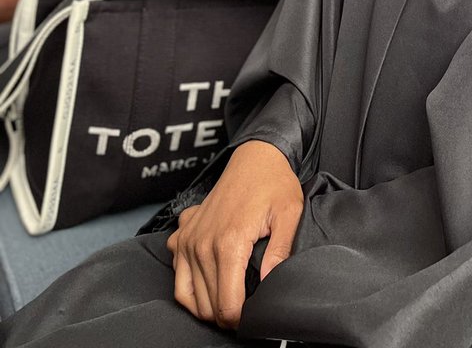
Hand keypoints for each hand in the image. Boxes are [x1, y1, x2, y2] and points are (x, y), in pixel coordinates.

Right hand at [167, 140, 303, 328]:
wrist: (255, 157)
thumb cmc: (274, 184)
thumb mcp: (289, 214)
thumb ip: (281, 251)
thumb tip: (271, 283)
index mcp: (229, 242)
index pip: (227, 305)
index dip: (243, 318)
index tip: (256, 314)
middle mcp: (201, 244)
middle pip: (208, 306)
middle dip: (228, 315)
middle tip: (248, 308)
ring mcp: (187, 240)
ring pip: (189, 298)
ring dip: (208, 307)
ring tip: (231, 301)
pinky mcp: (180, 235)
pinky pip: (177, 278)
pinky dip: (190, 291)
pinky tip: (209, 284)